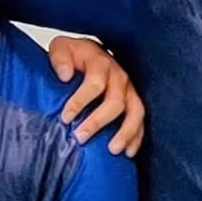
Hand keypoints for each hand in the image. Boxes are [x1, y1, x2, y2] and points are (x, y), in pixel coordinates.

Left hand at [48, 36, 142, 155]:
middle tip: (80, 138)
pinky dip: (137, 137)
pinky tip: (128, 152)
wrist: (88, 55)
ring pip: (135, 112)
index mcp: (101, 62)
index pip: (95, 83)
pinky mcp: (135, 102)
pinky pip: (141, 121)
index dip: (80, 101)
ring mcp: (130, 90)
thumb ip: (60, 58)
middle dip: (97, 122)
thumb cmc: (75, 55)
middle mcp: (119, 76)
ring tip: (112, 149)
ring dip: (125, 133)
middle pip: (115, 102)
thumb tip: (65, 75)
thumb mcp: (61, 48)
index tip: (65, 117)